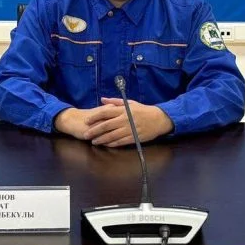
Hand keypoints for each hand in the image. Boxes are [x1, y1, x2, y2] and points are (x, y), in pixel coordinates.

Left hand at [54, 101, 173, 146]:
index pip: (105, 113)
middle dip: (94, 130)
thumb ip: (115, 101)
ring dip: (101, 139)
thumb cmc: (142, 110)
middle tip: (86, 134)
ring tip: (94, 141)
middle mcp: (125, 120)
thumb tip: (102, 99)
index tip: (87, 121)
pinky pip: (120, 142)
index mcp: (123, 110)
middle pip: (105, 126)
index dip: (94, 117)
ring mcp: (129, 129)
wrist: (158, 119)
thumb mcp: (129, 102)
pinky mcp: (134, 137)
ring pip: (111, 136)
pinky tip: (106, 145)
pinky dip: (112, 144)